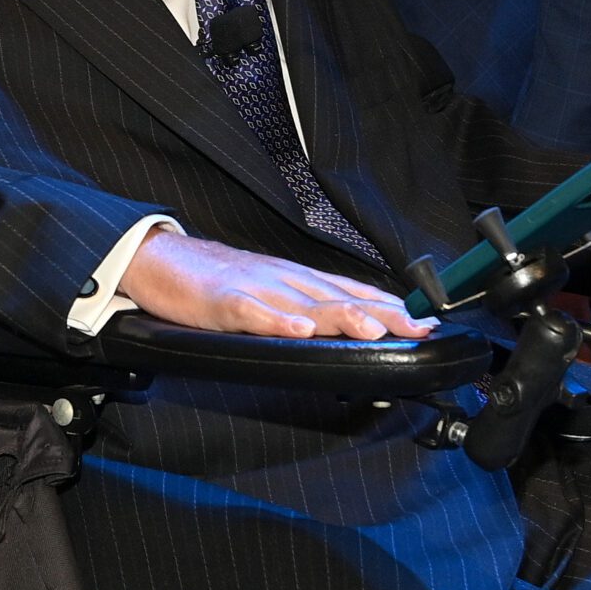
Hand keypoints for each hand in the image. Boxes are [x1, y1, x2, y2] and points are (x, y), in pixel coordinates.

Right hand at [116, 231, 434, 339]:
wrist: (160, 259)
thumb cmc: (217, 281)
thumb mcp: (272, 293)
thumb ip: (308, 309)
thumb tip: (352, 329)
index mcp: (299, 282)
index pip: (355, 293)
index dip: (393, 308)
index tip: (429, 324)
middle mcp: (286, 281)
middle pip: (341, 298)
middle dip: (383, 315)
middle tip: (419, 329)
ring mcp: (255, 289)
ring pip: (304, 303)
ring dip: (341, 317)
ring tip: (372, 329)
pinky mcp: (222, 301)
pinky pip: (252, 313)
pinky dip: (277, 322)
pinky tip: (298, 330)